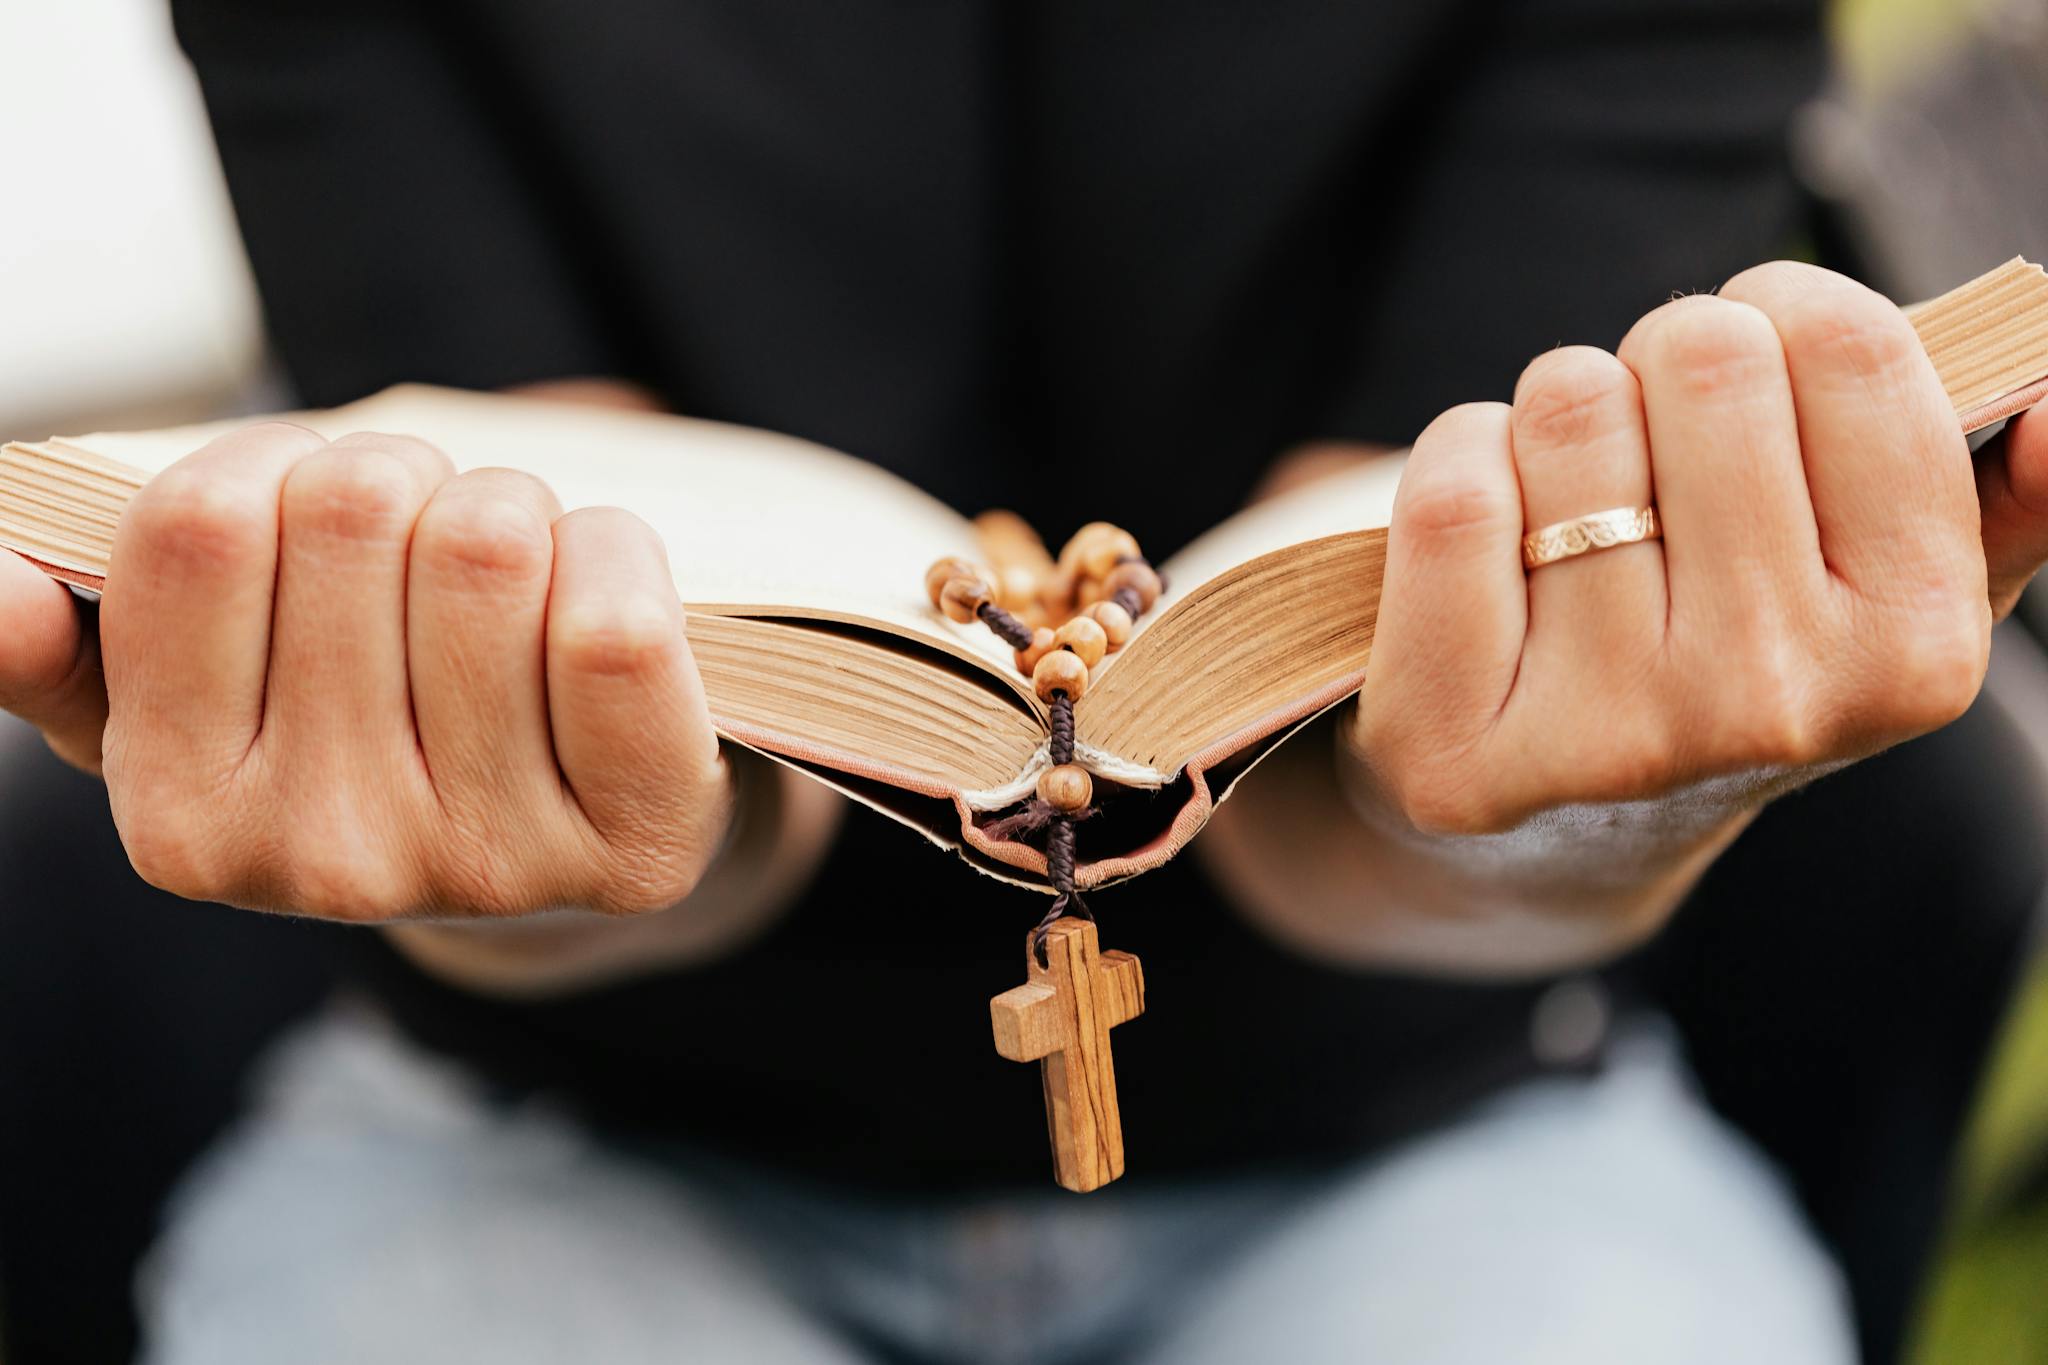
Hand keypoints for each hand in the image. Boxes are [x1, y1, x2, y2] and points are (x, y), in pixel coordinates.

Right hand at [2, 421, 733, 919]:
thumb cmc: (366, 728)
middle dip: (404, 478)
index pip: (200, 526)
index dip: (269, 458)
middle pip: (358, 509)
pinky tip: (599, 597)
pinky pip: (614, 624)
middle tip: (430, 536)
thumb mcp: (190, 705)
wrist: (558, 843)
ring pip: (490, 547)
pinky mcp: (630, 852)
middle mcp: (323, 864)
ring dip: (514, 510)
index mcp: (181, 820)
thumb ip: (63, 649)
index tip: (306, 492)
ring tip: (513, 577)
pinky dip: (617, 556)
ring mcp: (484, 868)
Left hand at [1355, 260, 2047, 835]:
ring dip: (1558, 415)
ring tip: (1576, 502)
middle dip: (1665, 357)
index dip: (1783, 307)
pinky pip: (1451, 490)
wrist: (1568, 831)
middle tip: (1653, 434)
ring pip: (1568, 411)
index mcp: (1913, 649)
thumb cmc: (1740, 658)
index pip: (1849, 347)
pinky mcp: (1457, 751)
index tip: (1760, 352)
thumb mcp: (1893, 592)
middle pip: (1703, 360)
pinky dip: (1459, 458)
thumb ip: (2007, 492)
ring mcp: (1608, 738)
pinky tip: (1490, 536)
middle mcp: (1770, 705)